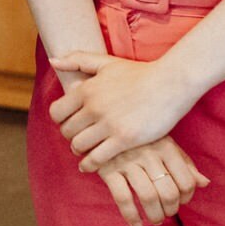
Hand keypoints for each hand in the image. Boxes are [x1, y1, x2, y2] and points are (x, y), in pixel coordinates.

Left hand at [49, 51, 204, 170]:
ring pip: (78, 146)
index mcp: (86, 89)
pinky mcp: (124, 139)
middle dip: (70, 136)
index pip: (57, 112)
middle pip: (66, 131)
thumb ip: (77, 60)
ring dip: (79, 151)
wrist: (170, 84)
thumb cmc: (138, 73)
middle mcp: (93, 106)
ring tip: (85, 151)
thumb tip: (54, 61)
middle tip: (77, 139)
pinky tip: (90, 165)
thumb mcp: (106, 62)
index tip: (68, 123)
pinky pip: (97, 158)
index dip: (60, 120)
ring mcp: (108, 124)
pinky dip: (90, 164)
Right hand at [92, 136, 209, 225]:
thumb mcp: (164, 144)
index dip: (187, 198)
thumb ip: (185, 163)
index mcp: (165, 146)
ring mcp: (126, 161)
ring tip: (154, 219)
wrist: (101, 125)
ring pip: (148, 198)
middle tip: (166, 213)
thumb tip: (205, 183)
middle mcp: (147, 153)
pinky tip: (136, 225)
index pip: (186, 182)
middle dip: (170, 210)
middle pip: (169, 193)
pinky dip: (131, 216)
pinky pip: (123, 199)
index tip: (180, 202)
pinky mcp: (107, 169)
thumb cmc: (140, 139)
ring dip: (155, 216)